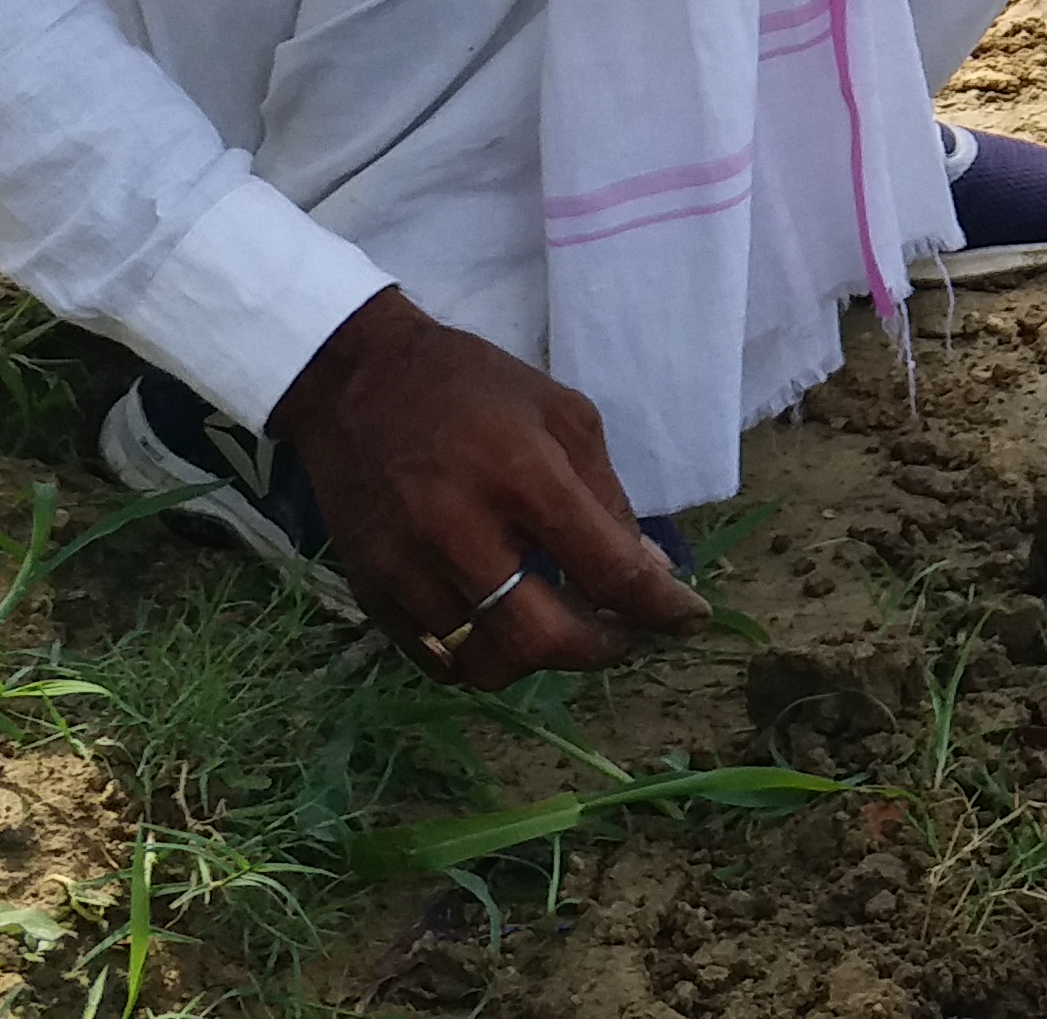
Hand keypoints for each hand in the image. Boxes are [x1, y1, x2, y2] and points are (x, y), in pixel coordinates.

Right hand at [270, 290, 707, 685]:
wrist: (356, 382)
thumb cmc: (474, 388)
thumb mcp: (563, 415)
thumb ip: (608, 498)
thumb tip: (650, 574)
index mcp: (521, 474)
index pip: (606, 567)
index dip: (659, 607)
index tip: (690, 619)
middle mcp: (459, 531)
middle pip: (543, 638)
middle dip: (600, 649)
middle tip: (625, 633)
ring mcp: (407, 570)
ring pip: (489, 664)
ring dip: (542, 659)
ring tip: (565, 625)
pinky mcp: (371, 594)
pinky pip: (440, 662)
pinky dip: (486, 657)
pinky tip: (508, 626)